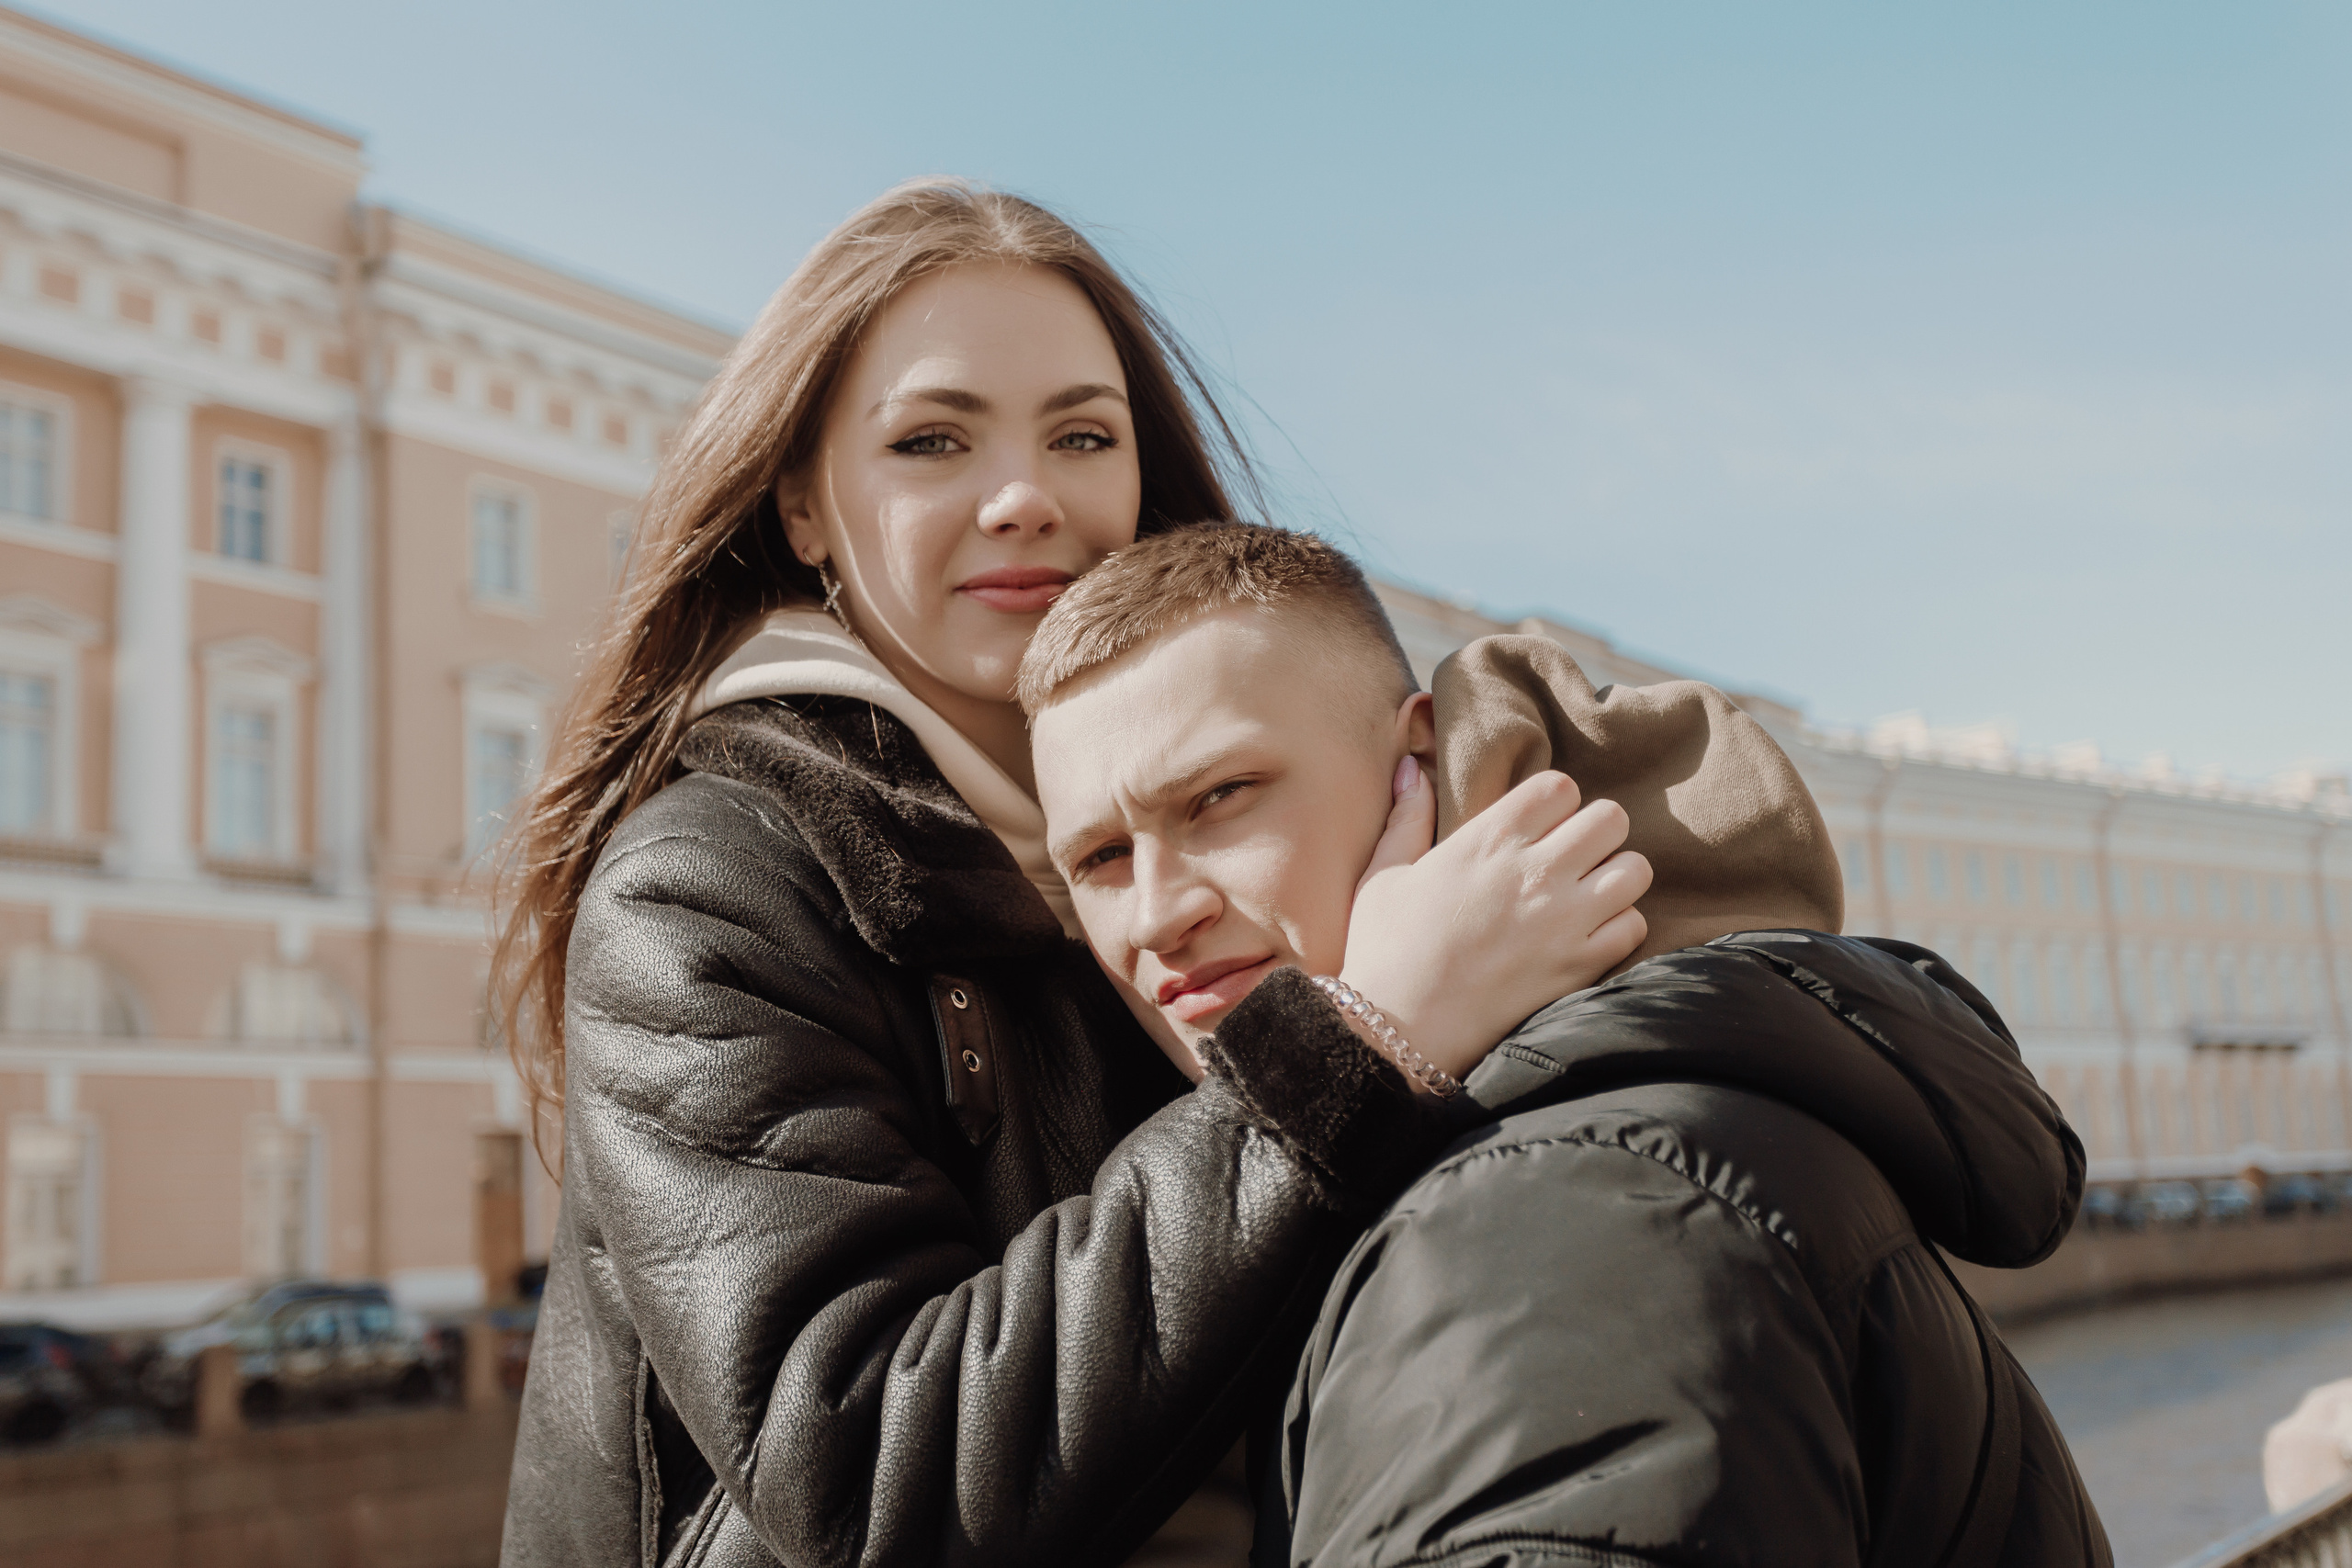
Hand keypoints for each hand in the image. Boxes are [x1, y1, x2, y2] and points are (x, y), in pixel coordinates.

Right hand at [1339, 759, 1649, 1087]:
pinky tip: (1590, 935)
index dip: (1553, 801)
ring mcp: (1564, 919)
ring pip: (1635, 869)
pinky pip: (1634, 925)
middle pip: (1610, 818)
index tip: (1539, 824)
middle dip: (1595, 831)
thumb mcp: (1383, 875)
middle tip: (1572, 855)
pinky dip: (1619, 927)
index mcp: (1488, 840)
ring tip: (1589, 893)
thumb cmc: (1383, 951)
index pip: (1558, 787)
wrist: (1398, 1031)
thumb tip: (1411, 766)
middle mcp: (1535, 871)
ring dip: (1616, 875)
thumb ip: (1406, 817)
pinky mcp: (1580, 965)